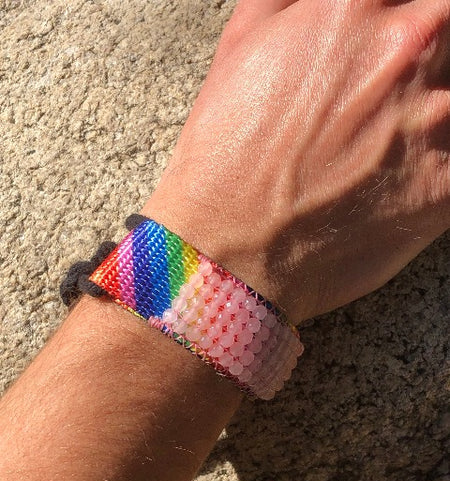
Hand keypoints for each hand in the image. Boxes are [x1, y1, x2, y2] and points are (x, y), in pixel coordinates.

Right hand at [143, 0, 448, 322]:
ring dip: (435, 113)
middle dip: (433, 54)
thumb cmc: (224, 158)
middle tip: (393, 95)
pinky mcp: (447, 187)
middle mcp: (405, 51)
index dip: (404, 15)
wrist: (227, 251)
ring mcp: (435, 120)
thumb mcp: (241, 47)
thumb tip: (333, 0)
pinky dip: (440, 166)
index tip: (397, 42)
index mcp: (351, 7)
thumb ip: (293, 1)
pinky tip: (397, 183)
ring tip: (390, 143)